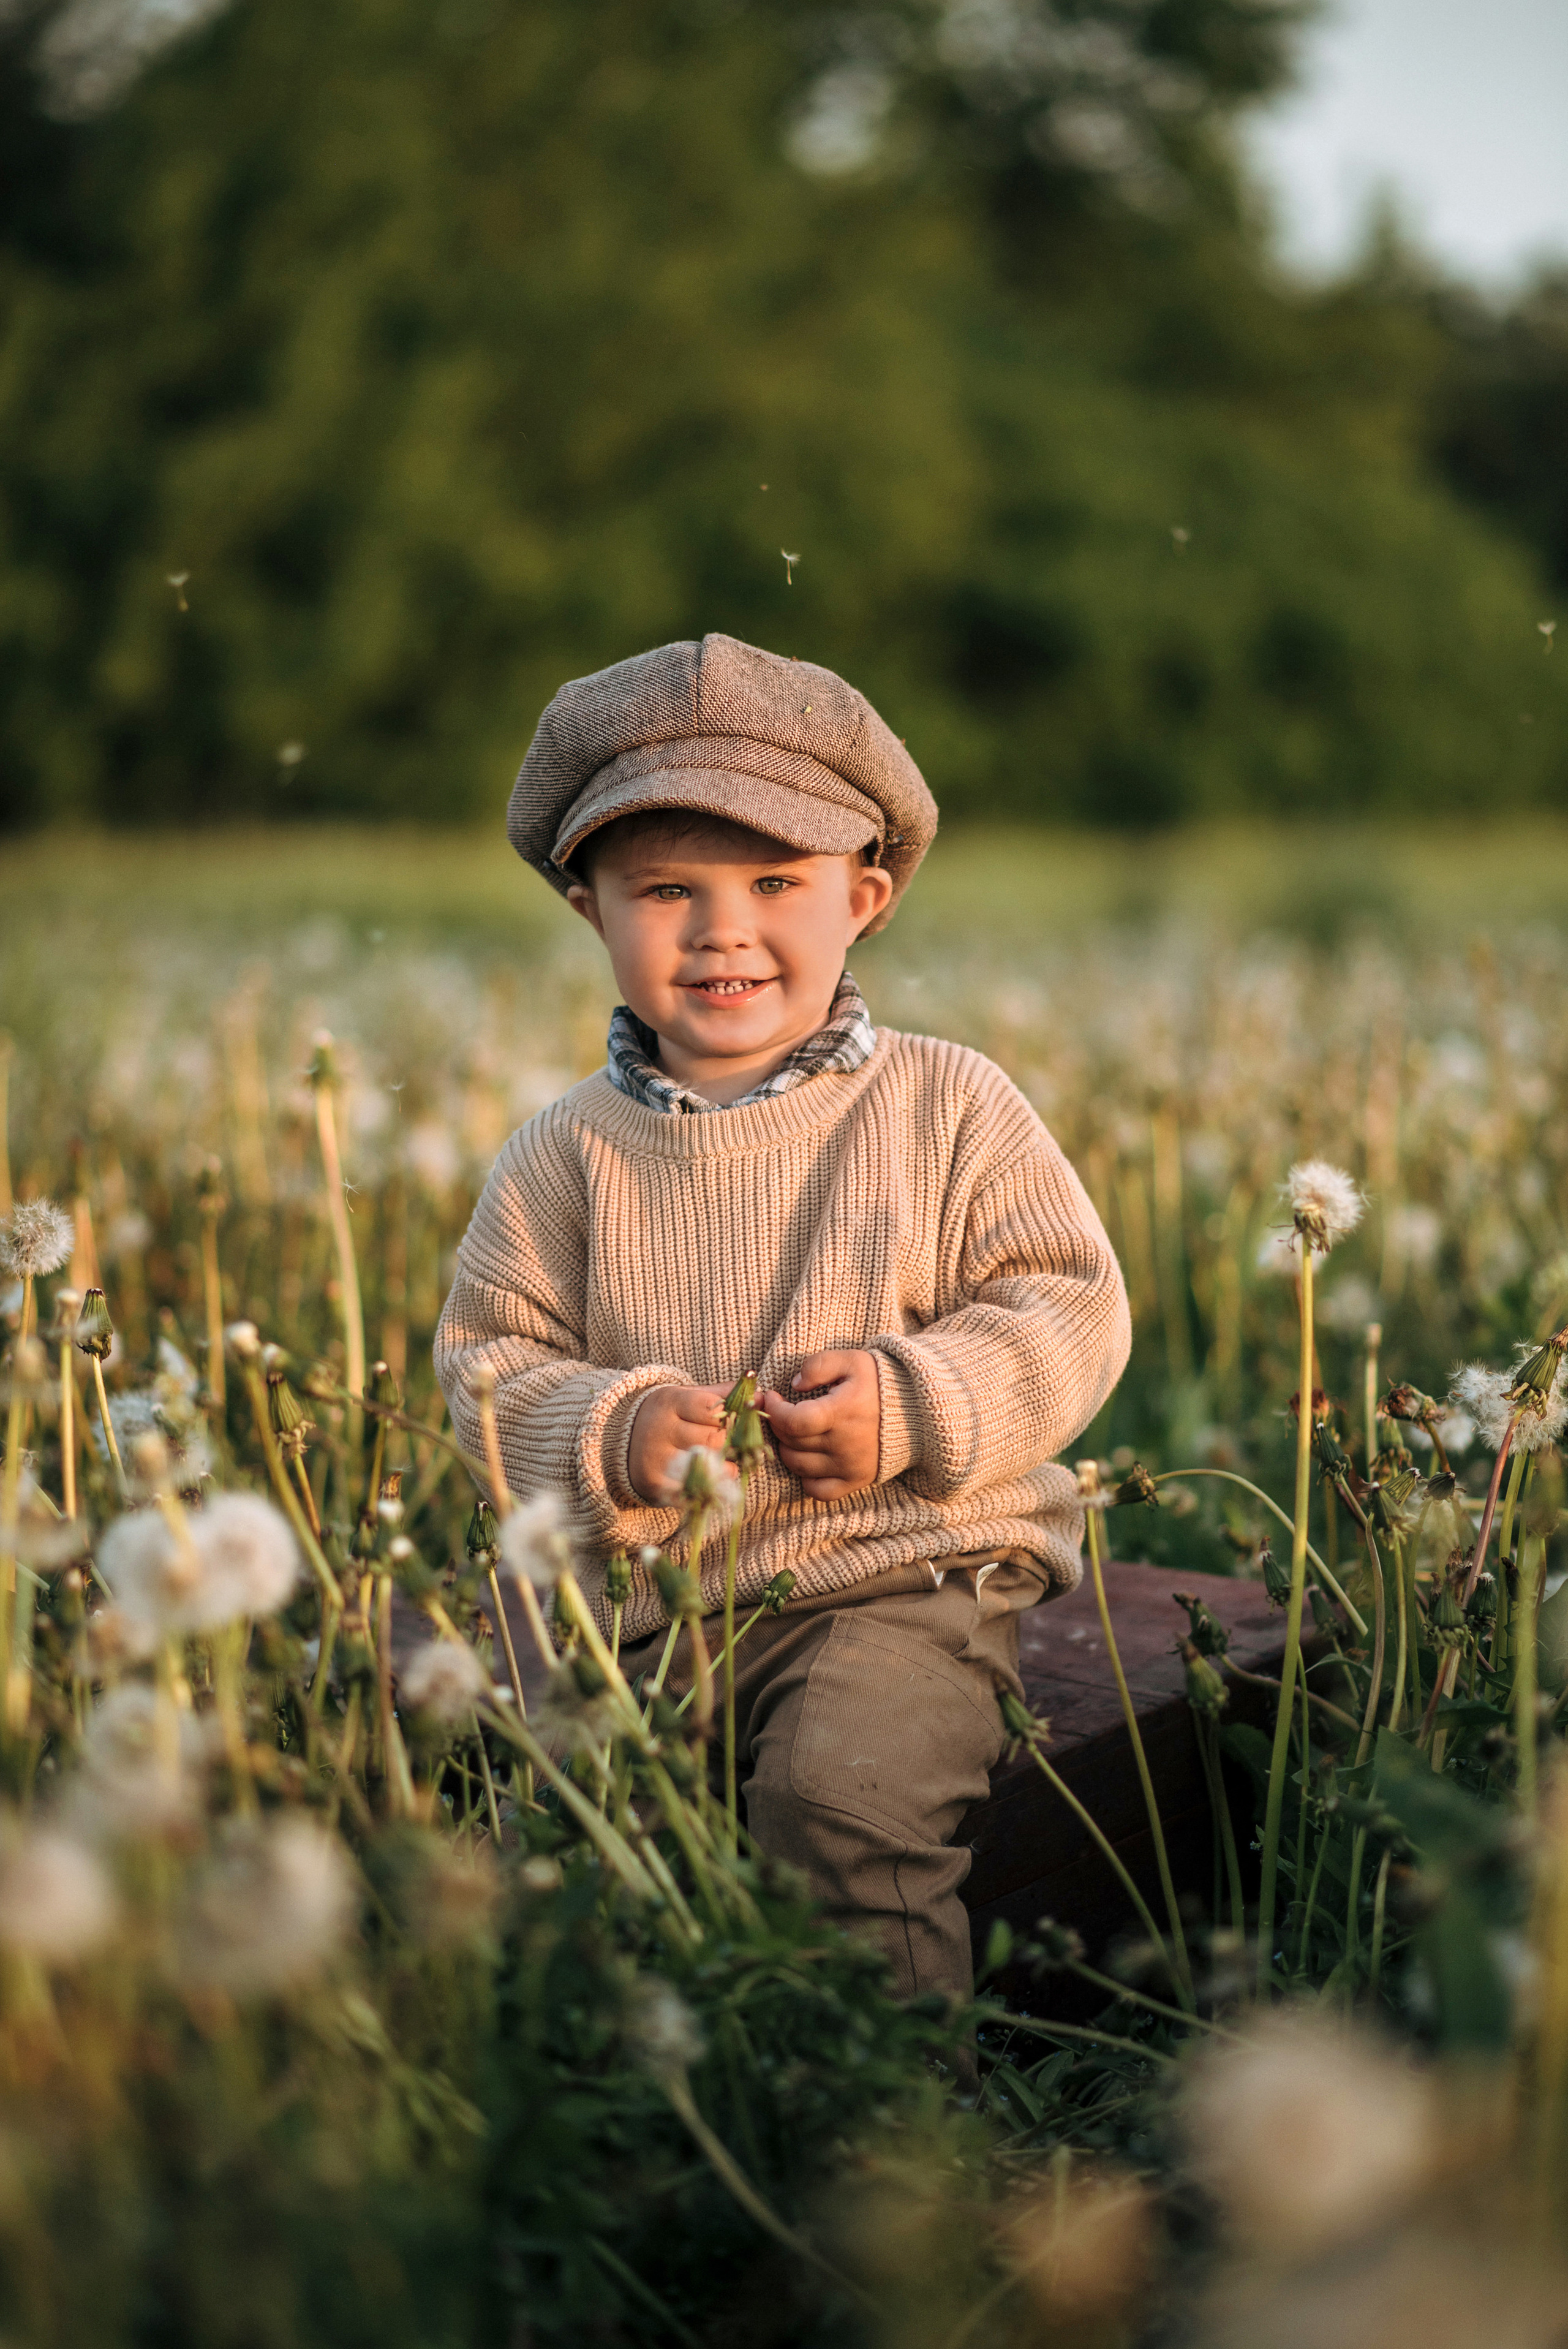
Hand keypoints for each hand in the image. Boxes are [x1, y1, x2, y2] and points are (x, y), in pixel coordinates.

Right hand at [628, 1384, 727, 1504]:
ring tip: (722, 1458)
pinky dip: (714, 1483)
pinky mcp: (657, 1485)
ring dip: (727, 1464)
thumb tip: (762, 1394)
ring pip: (711, 1464)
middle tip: (729, 1441)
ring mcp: (657, 1460)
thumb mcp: (687, 1397)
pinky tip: (712, 1475)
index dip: (729, 1416)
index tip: (731, 1420)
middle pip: (714, 1438)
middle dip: (729, 1441)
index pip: (712, 1409)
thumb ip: (723, 1395)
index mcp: (668, 1402)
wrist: (622, 1443)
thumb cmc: (667, 1417)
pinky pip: (699, 1487)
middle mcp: (659, 1430)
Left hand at [761, 1350, 880, 1500]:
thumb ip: (819, 1366)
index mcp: (842, 1412)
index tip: (771, 1396)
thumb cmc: (878, 1382)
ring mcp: (849, 1465)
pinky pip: (818, 1491)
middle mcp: (844, 1444)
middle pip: (792, 1442)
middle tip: (781, 1410)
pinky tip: (808, 1458)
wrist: (916, 1410)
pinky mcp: (856, 1480)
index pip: (794, 1421)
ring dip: (787, 1448)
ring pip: (798, 1466)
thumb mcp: (851, 1361)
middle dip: (778, 1424)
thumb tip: (795, 1384)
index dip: (774, 1410)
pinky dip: (806, 1478)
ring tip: (794, 1431)